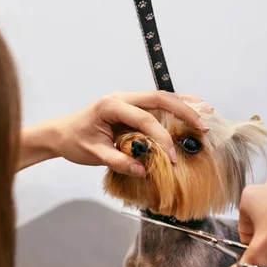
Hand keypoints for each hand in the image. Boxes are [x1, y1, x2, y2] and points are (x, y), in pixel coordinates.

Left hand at [53, 91, 210, 176]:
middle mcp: (121, 97)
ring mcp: (127, 100)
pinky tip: (190, 110)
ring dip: (183, 105)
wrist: (60, 133)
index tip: (172, 158)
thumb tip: (143, 169)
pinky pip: (156, 105)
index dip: (161, 138)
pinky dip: (175, 107)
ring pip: (161, 98)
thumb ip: (117, 161)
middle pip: (159, 98)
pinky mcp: (131, 106)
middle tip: (203, 126)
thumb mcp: (93, 154)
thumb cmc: (74, 142)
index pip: (143, 119)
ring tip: (206, 112)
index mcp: (110, 105)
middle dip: (183, 111)